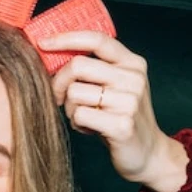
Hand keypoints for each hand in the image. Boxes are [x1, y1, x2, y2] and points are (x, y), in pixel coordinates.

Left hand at [44, 31, 183, 190]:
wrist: (147, 152)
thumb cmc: (118, 115)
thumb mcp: (113, 85)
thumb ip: (92, 68)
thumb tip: (48, 52)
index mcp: (132, 63)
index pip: (96, 40)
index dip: (66, 38)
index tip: (43, 43)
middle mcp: (134, 78)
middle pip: (77, 65)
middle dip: (58, 82)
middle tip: (59, 98)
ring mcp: (130, 101)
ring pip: (74, 92)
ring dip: (69, 107)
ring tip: (83, 116)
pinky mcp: (122, 125)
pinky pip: (78, 115)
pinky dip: (76, 123)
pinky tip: (90, 128)